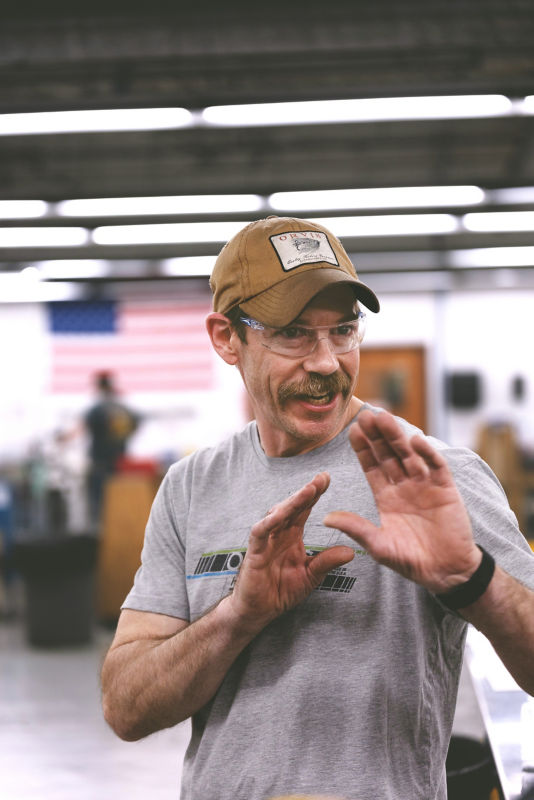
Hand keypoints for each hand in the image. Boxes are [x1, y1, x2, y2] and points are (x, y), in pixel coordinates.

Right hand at [226, 472, 354, 631]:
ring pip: (277, 515)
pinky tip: (280, 514)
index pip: (304, 510)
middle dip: (306, 491)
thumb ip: (327, 562)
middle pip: (292, 507)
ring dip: (292, 502)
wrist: (259, 611)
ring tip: (308, 491)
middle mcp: (278, 534)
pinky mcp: (254, 552)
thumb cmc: (281, 591)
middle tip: (321, 478)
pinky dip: (268, 523)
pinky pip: (260, 533)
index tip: (328, 478)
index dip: (315, 494)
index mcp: (292, 536)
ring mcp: (265, 541)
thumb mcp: (311, 576)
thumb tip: (351, 551)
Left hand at [323, 410, 481, 593]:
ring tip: (386, 418)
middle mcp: (404, 486)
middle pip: (388, 455)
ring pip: (409, 455)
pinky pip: (436, 466)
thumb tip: (326, 518)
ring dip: (398, 437)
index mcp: (386, 497)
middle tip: (366, 415)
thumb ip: (356, 528)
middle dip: (377, 436)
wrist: (447, 572)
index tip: (352, 431)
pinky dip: (427, 453)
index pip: (372, 467)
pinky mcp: (446, 489)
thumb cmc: (411, 561)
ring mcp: (425, 485)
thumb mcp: (379, 545)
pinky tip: (415, 440)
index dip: (363, 449)